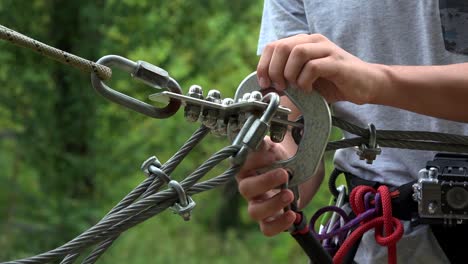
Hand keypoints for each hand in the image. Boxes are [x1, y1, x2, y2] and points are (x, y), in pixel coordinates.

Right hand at [236, 137, 296, 236]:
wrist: (298, 171)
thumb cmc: (283, 154)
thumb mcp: (276, 142)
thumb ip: (268, 132)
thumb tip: (262, 113)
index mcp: (247, 165)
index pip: (239, 164)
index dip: (251, 161)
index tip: (270, 153)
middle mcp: (248, 185)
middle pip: (245, 189)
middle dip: (265, 183)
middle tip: (285, 174)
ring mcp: (258, 203)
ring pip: (254, 212)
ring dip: (272, 204)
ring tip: (290, 194)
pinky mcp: (269, 218)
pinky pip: (266, 228)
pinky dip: (279, 224)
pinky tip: (292, 214)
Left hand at [257, 34, 384, 104]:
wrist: (366, 85)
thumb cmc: (334, 83)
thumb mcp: (305, 79)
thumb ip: (287, 78)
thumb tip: (266, 87)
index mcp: (303, 43)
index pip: (274, 46)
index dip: (264, 65)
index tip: (264, 83)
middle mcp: (314, 42)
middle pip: (282, 47)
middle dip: (274, 70)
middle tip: (279, 86)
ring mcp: (326, 50)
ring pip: (297, 52)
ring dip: (290, 74)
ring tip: (294, 87)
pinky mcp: (337, 62)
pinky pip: (313, 66)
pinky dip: (305, 81)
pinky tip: (309, 90)